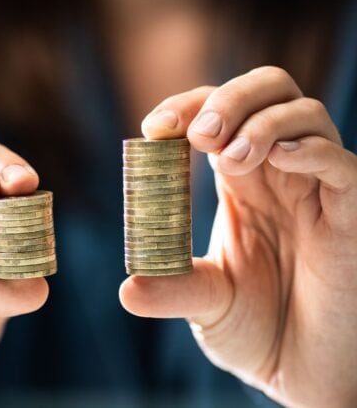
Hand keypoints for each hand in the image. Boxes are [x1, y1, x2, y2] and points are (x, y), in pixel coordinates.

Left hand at [122, 66, 356, 406]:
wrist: (305, 372)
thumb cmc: (259, 330)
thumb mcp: (205, 305)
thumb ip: (172, 289)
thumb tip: (128, 290)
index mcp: (241, 179)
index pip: (218, 111)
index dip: (188, 106)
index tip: (154, 129)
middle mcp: (281, 173)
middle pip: (268, 91)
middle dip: (229, 98)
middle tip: (197, 133)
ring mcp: (319, 190)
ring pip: (305, 114)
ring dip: (260, 122)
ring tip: (225, 156)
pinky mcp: (352, 215)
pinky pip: (343, 165)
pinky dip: (312, 149)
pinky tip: (277, 157)